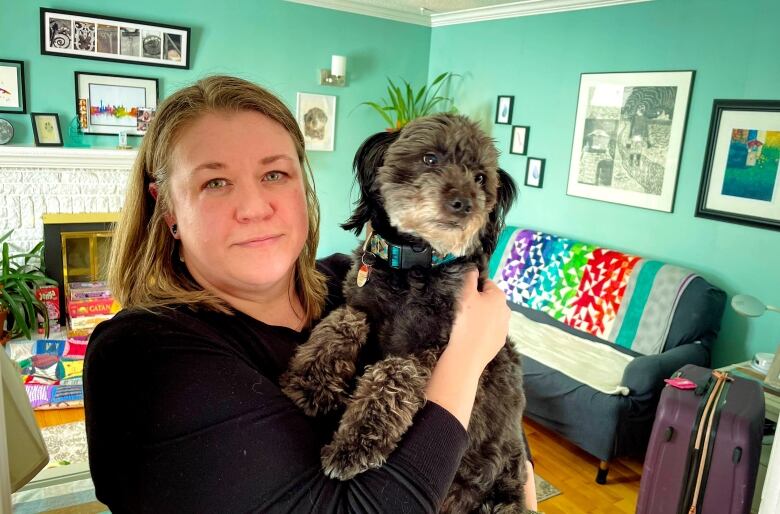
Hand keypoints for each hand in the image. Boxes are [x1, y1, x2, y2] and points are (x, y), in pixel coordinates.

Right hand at [424, 269, 509, 427]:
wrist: (466, 355)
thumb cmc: (465, 320)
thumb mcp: (465, 293)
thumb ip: (470, 277)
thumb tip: (474, 268)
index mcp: (499, 296)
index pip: (486, 283)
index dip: (473, 288)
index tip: (463, 297)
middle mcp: (506, 310)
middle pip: (489, 300)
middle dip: (478, 302)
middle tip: (463, 311)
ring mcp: (504, 327)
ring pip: (490, 316)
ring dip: (480, 317)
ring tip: (466, 325)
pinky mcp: (499, 342)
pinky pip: (489, 331)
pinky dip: (482, 331)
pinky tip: (471, 336)